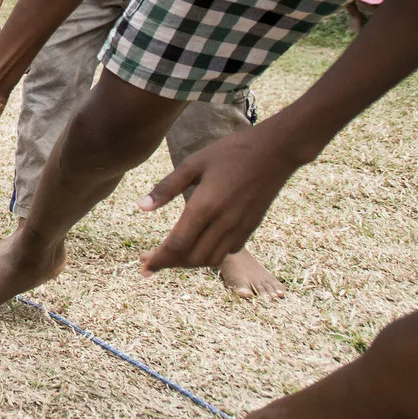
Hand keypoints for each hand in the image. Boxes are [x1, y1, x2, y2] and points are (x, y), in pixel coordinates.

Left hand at [136, 127, 306, 273]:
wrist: (275, 151)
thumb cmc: (230, 152)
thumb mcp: (193, 163)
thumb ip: (166, 187)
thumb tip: (141, 207)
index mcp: (205, 207)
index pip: (177, 245)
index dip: (158, 259)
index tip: (143, 267)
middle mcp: (223, 223)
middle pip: (192, 258)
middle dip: (170, 263)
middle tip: (151, 260)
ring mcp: (240, 227)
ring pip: (211, 259)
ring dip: (190, 262)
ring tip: (173, 255)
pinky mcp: (251, 226)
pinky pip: (228, 251)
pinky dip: (211, 254)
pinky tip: (201, 245)